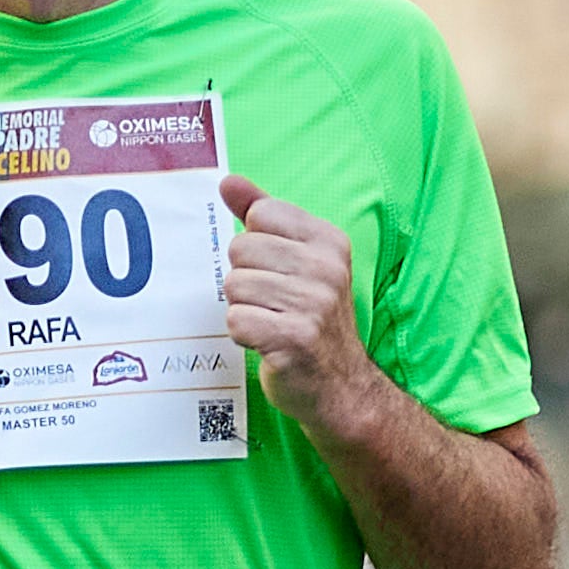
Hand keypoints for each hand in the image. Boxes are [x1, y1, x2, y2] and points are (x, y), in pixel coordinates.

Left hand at [219, 175, 372, 438]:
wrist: (341, 386)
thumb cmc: (311, 318)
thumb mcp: (297, 259)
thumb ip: (262, 215)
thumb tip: (228, 181)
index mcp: (328, 241)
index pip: (260, 215)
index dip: (256, 246)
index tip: (278, 271)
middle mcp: (326, 268)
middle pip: (241, 250)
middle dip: (245, 280)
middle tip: (273, 304)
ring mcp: (313, 304)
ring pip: (235, 286)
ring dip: (244, 309)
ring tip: (272, 323)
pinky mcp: (294, 339)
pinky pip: (237, 321)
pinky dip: (244, 335)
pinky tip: (267, 341)